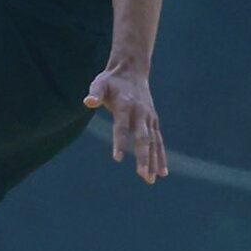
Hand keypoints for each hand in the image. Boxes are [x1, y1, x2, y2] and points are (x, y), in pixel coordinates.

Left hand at [86, 63, 166, 183]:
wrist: (132, 70)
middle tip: (143, 176)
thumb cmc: (111, 80)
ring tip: (151, 179)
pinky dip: (161, 156)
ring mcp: (149, 118)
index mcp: (125, 105)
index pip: (122, 126)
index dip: (120, 142)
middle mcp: (140, 113)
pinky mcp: (153, 122)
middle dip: (143, 158)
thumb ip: (95, 92)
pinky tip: (162, 172)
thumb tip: (88, 102)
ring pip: (153, 143)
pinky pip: (158, 141)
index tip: (117, 158)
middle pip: (142, 138)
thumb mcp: (100, 82)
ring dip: (154, 161)